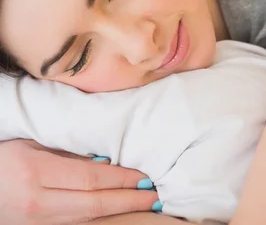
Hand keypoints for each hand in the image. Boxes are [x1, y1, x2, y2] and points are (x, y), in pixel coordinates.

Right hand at [0, 139, 158, 223]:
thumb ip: (66, 152)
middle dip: (128, 200)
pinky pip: (75, 223)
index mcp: (37, 172)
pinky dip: (99, 218)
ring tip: (143, 202)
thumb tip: (105, 158)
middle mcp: (39, 201)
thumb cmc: (3, 158)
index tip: (145, 175)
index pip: (90, 178)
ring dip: (118, 211)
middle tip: (155, 194)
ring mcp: (38, 221)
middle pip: (93, 204)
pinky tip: (116, 210)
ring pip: (87, 218)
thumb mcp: (31, 145)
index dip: (120, 178)